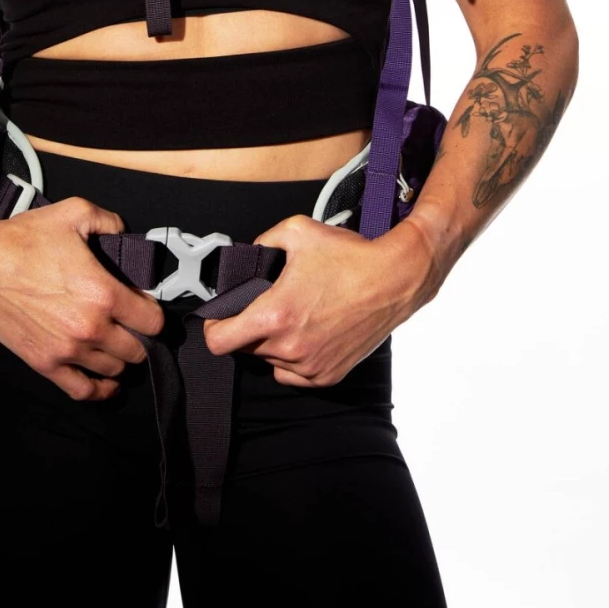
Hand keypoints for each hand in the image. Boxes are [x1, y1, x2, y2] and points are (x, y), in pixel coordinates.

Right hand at [0, 198, 166, 401]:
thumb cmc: (25, 239)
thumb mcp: (74, 212)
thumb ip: (109, 220)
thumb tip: (124, 231)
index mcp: (104, 293)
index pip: (152, 322)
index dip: (155, 314)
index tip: (146, 307)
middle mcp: (91, 328)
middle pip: (137, 350)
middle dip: (140, 338)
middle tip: (132, 326)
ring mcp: (68, 351)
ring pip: (113, 370)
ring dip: (120, 359)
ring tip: (117, 346)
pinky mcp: (45, 364)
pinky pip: (83, 390)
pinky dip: (100, 390)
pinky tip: (106, 382)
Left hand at [201, 213, 441, 386]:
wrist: (394, 279)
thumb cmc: (349, 256)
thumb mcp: (297, 231)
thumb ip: (262, 242)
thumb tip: (248, 254)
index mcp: (275, 314)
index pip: (219, 341)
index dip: (214, 327)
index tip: (220, 317)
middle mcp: (290, 347)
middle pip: (244, 349)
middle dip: (247, 328)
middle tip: (264, 306)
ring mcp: (310, 366)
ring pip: (269, 362)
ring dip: (272, 343)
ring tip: (293, 316)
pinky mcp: (328, 376)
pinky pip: (293, 374)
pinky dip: (293, 359)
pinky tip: (306, 333)